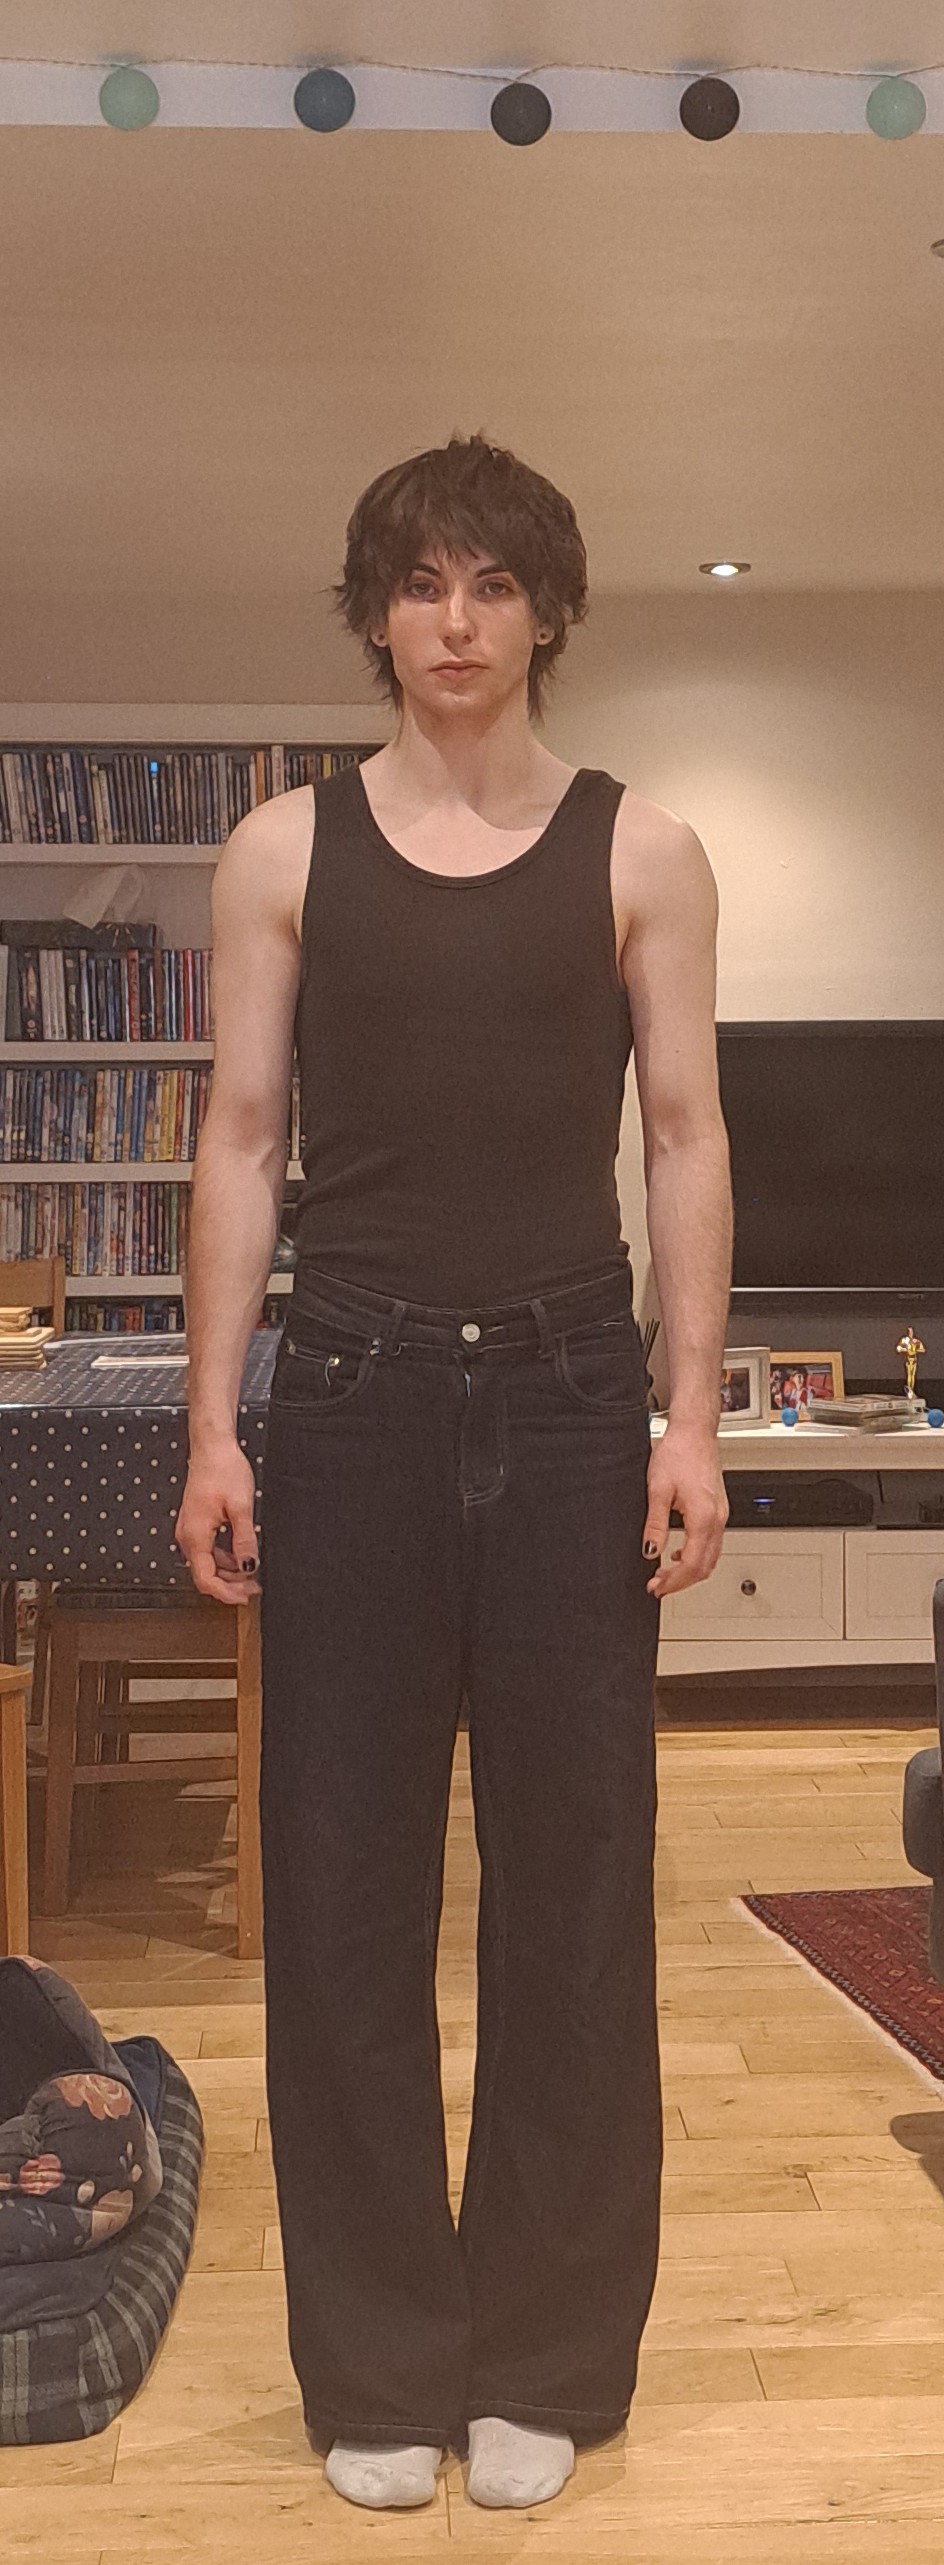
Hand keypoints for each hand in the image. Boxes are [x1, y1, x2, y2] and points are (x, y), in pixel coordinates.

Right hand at [174, 1439, 261, 1605]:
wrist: (212, 1447)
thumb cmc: (223, 1469)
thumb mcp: (241, 1507)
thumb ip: (244, 1540)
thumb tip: (248, 1566)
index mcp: (195, 1535)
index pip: (205, 1579)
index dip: (226, 1593)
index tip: (245, 1596)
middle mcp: (187, 1536)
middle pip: (204, 1575)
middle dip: (229, 1585)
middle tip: (253, 1588)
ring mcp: (190, 1530)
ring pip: (206, 1564)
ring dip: (228, 1572)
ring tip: (250, 1574)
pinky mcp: (196, 1524)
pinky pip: (207, 1550)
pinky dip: (224, 1558)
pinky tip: (240, 1556)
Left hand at [642, 1420, 727, 1597]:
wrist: (694, 1433)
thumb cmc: (678, 1453)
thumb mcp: (657, 1490)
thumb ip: (655, 1525)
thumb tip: (650, 1551)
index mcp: (704, 1517)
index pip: (691, 1564)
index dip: (674, 1582)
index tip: (657, 1587)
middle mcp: (717, 1519)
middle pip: (704, 1566)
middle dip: (681, 1582)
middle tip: (658, 1586)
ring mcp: (721, 1515)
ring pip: (711, 1557)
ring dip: (690, 1571)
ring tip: (665, 1575)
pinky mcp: (718, 1510)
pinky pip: (712, 1544)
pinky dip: (697, 1557)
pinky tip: (679, 1555)